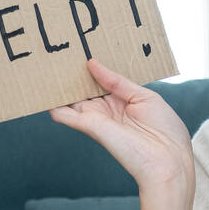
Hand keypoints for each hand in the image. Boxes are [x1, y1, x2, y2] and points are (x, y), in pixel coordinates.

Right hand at [49, 59, 193, 191]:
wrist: (167, 160)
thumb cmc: (165, 130)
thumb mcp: (144, 96)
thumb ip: (117, 81)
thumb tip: (92, 63)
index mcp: (123, 100)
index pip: (101, 80)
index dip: (90, 67)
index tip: (77, 49)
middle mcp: (107, 109)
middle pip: (84, 88)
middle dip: (71, 73)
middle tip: (56, 52)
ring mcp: (96, 117)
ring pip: (71, 99)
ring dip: (58, 86)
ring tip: (42, 66)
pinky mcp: (89, 126)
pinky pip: (65, 114)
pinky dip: (53, 105)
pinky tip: (41, 92)